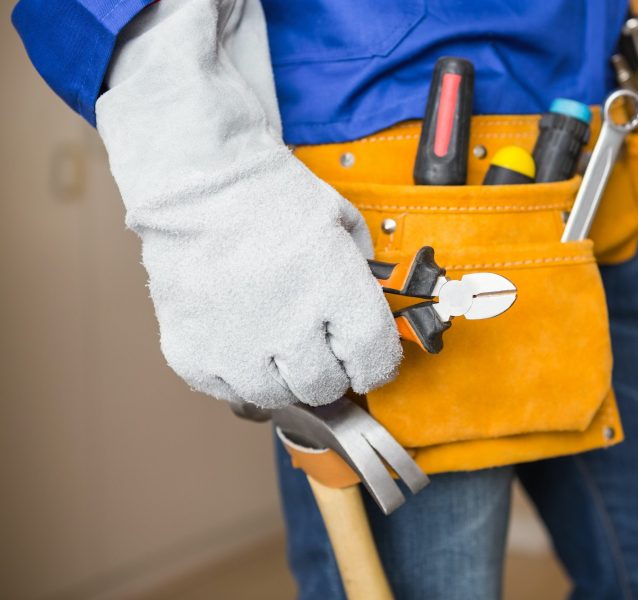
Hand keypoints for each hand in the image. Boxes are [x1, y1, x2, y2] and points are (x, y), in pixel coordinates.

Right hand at [96, 0, 400, 407]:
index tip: (367, 362)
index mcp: (335, 290)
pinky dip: (237, 375)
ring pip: (277, 397)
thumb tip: (371, 304)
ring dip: (282, 378)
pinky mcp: (193, 354)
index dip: (375, 365)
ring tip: (273, 343)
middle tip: (316, 346)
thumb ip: (363, 269)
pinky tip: (238, 342)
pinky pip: (229, 392)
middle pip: (326, 388)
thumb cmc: (267, 195)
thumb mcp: (340, 220)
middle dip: (329, 370)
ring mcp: (237, 346)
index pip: (375, 361)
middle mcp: (290, 326)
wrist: (196, 182)